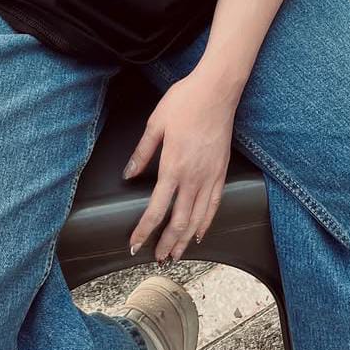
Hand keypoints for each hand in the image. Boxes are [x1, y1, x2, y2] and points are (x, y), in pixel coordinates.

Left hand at [124, 69, 237, 262]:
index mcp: (173, 167)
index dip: (144, 231)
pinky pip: (214, 204)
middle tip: (157, 258)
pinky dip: (206, 223)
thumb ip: (142, 152)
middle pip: (178, 221)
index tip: (135, 245)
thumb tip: (128, 174)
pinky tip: (200, 233)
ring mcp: (209, 176)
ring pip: (197, 219)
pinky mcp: (221, 171)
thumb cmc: (185, 102)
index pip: (156, 209)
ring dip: (185, 239)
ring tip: (176, 254)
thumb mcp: (156, 123)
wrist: (216, 91)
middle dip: (166, 243)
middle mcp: (193, 177)